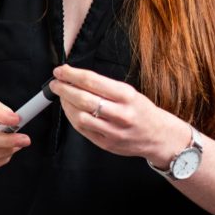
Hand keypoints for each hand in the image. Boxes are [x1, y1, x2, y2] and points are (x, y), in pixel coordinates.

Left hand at [49, 64, 180, 161]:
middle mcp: (121, 114)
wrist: (159, 136)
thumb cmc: (141, 111)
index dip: (71, 75)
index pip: (92, 81)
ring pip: (80, 116)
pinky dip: (72, 117)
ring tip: (62, 96)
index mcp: (127, 96)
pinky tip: (69, 110)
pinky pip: (82, 130)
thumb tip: (75, 77)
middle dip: (64, 89)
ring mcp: (113, 131)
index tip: (60, 71)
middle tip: (56, 83)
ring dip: (65, 104)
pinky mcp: (106, 144)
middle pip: (83, 99)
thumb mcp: (129, 92)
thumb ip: (104, 86)